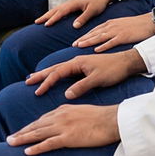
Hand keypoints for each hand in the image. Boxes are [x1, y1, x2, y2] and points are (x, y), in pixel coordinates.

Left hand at [5, 104, 120, 154]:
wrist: (112, 120)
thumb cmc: (102, 117)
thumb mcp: (82, 111)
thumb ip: (71, 115)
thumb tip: (66, 122)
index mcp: (63, 110)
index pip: (42, 119)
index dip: (31, 126)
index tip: (22, 131)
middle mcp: (59, 117)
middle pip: (36, 126)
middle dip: (21, 132)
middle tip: (9, 138)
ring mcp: (63, 127)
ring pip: (37, 134)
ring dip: (22, 139)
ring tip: (11, 143)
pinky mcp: (68, 137)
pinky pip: (48, 144)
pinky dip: (36, 148)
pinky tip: (27, 152)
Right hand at [24, 49, 143, 98]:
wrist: (127, 62)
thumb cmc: (113, 70)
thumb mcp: (97, 79)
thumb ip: (81, 86)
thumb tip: (66, 94)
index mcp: (77, 63)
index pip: (57, 72)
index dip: (46, 82)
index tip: (37, 91)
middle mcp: (76, 61)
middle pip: (54, 68)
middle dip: (40, 75)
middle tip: (27, 81)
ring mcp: (80, 64)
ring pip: (58, 69)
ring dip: (46, 74)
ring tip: (35, 78)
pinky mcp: (84, 67)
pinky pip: (65, 71)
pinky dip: (56, 74)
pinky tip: (54, 77)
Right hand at [35, 0, 113, 26]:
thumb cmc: (99, 2)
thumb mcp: (93, 11)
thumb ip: (83, 18)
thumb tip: (74, 26)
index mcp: (73, 4)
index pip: (60, 12)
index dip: (53, 19)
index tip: (46, 25)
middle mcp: (70, 3)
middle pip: (55, 10)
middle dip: (45, 16)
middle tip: (36, 22)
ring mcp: (70, 4)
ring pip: (56, 9)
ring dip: (48, 15)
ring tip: (40, 21)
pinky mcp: (72, 5)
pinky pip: (60, 10)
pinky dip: (53, 14)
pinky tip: (52, 18)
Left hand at [73, 14, 154, 51]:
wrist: (150, 21)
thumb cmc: (137, 25)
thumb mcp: (121, 24)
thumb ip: (112, 29)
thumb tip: (104, 37)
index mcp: (110, 23)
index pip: (94, 30)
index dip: (84, 36)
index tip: (76, 41)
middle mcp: (111, 26)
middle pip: (94, 33)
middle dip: (82, 39)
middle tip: (73, 45)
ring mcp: (117, 31)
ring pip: (99, 37)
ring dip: (88, 42)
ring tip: (79, 46)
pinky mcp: (124, 36)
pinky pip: (111, 42)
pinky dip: (103, 46)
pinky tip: (96, 50)